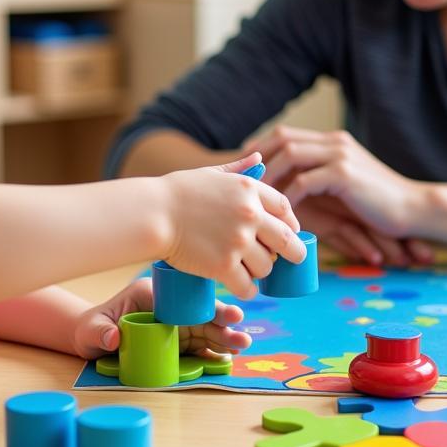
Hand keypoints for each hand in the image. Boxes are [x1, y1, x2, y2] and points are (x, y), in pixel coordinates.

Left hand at [71, 277, 251, 360]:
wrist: (90, 341)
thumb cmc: (91, 328)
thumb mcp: (92, 329)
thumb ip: (101, 331)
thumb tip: (114, 338)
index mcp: (154, 296)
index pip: (186, 300)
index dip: (208, 307)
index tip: (228, 315)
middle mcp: (169, 309)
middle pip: (201, 315)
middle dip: (223, 323)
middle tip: (242, 334)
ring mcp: (174, 326)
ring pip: (205, 331)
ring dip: (224, 338)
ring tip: (243, 345)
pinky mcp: (175, 344)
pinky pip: (199, 348)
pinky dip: (214, 352)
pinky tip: (229, 357)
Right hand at [161, 152, 306, 299]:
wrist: (153, 213)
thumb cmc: (178, 192)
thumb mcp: (211, 174)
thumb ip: (238, 168)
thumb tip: (259, 157)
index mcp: (248, 189)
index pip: (285, 209)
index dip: (290, 224)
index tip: (288, 233)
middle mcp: (249, 215)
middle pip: (288, 242)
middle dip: (293, 254)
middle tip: (287, 260)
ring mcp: (238, 242)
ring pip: (267, 267)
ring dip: (260, 270)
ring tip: (248, 268)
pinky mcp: (223, 266)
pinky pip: (248, 287)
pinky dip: (247, 289)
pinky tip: (241, 286)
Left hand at [250, 127, 433, 261]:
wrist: (413, 208)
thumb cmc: (376, 202)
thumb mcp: (343, 183)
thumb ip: (318, 176)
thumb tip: (285, 187)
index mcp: (332, 141)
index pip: (285, 134)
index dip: (260, 148)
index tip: (244, 167)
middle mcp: (334, 142)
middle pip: (282, 138)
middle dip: (258, 157)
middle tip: (242, 180)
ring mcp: (340, 155)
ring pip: (290, 155)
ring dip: (270, 175)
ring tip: (257, 196)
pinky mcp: (344, 174)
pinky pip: (305, 181)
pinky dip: (290, 195)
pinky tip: (284, 210)